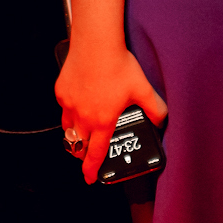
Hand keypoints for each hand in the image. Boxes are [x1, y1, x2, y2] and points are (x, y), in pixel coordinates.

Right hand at [56, 42, 167, 184]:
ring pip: (68, 128)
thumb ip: (155, 109)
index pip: (95, 154)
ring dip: (75, 135)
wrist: (96, 44)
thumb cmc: (118, 65)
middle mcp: (83, 117)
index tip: (89, 178)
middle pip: (77, 145)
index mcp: (102, 121)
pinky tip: (79, 102)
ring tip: (83, 131)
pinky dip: (70, 111)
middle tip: (87, 154)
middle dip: (82, 154)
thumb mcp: (143, 89)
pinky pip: (64, 108)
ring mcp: (69, 104)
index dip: (91, 169)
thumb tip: (161, 120)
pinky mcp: (61, 91)